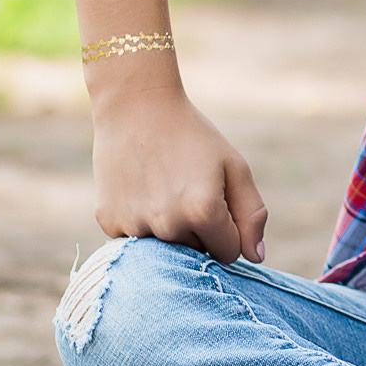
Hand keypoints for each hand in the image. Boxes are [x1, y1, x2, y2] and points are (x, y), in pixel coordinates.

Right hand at [89, 82, 267, 265]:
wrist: (136, 106)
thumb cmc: (192, 136)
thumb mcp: (234, 167)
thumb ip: (252, 214)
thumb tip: (255, 258)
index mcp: (203, 212)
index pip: (228, 253)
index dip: (227, 230)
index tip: (217, 201)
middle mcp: (167, 225)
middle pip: (195, 253)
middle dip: (198, 230)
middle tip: (186, 188)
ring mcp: (134, 226)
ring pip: (164, 249)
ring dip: (169, 228)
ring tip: (162, 186)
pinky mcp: (109, 222)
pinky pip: (135, 239)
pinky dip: (141, 222)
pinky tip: (140, 189)